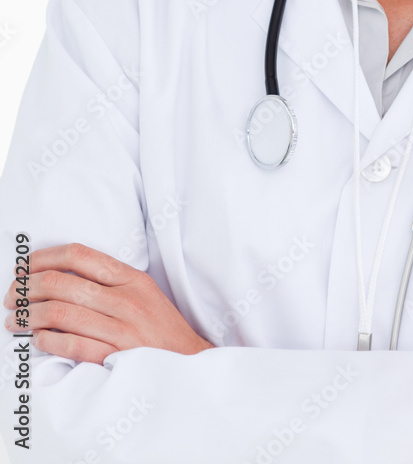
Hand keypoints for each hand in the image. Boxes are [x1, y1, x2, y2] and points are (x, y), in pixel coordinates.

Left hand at [3, 242, 214, 364]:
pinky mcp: (115, 357)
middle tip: (13, 296)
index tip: (25, 266)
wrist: (189, 363)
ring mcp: (121, 329)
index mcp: (131, 278)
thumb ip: (111, 279)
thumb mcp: (143, 291)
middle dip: (28, 289)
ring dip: (30, 316)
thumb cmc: (160, 327)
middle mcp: (126, 300)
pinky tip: (39, 340)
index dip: (45, 257)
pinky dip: (47, 341)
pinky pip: (71, 345)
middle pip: (63, 283)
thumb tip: (62, 272)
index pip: (80, 255)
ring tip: (17, 320)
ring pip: (61, 313)